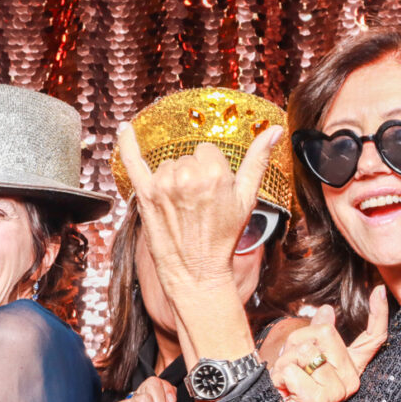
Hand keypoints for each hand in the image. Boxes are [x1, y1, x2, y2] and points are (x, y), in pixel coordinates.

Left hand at [116, 121, 282, 289]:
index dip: (210, 171)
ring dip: (172, 180)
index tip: (211, 193)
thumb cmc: (223, 238)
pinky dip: (127, 144)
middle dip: (192, 176)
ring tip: (180, 208)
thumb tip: (274, 130)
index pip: (207, 152)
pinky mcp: (145, 195)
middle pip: (187, 158)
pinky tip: (126, 129)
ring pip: (167, 165)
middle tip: (197, 206)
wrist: (197, 271)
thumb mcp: (247, 199)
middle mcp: (187, 175)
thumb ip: (258, 161)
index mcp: (214, 173)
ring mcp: (163, 184)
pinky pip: (133, 161)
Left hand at [271, 285, 388, 401]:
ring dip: (285, 361)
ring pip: (305, 349)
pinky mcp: (319, 399)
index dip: (378, 314)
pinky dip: (280, 375)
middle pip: (324, 332)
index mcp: (349, 370)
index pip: (372, 340)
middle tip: (291, 367)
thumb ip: (317, 338)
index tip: (379, 291)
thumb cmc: (287, 393)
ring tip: (286, 382)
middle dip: (297, 342)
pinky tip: (283, 391)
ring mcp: (337, 391)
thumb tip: (328, 311)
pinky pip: (293, 367)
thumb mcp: (301, 359)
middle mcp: (350, 381)